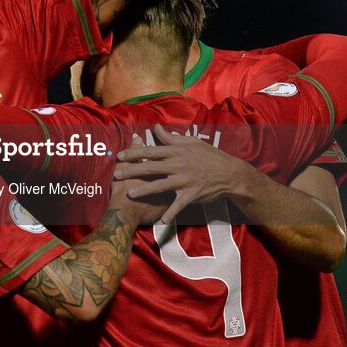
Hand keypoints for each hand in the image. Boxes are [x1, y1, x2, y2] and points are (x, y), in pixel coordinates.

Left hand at [114, 124, 250, 223]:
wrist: (229, 173)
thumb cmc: (209, 156)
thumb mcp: (191, 143)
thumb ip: (171, 137)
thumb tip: (156, 127)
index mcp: (176, 152)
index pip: (150, 151)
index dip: (134, 153)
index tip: (120, 156)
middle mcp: (177, 165)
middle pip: (150, 167)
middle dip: (132, 171)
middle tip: (116, 175)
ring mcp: (184, 180)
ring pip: (160, 185)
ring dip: (144, 190)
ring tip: (130, 193)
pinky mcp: (191, 194)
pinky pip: (178, 205)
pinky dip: (170, 213)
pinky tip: (161, 220)